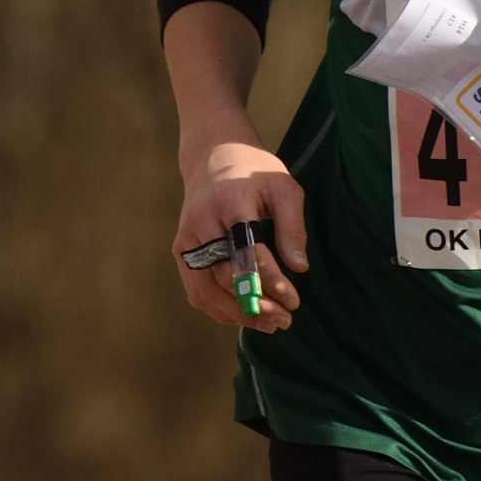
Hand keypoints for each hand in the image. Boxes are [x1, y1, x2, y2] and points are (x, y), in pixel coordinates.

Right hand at [173, 141, 306, 329]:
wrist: (213, 156)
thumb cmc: (254, 172)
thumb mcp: (283, 187)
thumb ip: (292, 226)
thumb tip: (299, 268)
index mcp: (229, 201)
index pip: (248, 250)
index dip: (271, 280)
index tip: (294, 301)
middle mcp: (201, 221)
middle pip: (226, 275)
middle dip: (257, 302)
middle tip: (286, 319)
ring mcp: (187, 238)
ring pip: (207, 290)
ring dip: (238, 314)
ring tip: (270, 325)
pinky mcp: (181, 250)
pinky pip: (197, 290)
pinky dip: (219, 309)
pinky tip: (245, 316)